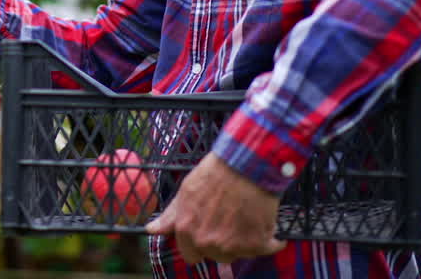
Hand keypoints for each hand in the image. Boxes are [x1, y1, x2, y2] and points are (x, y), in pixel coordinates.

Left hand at [145, 153, 285, 264]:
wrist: (244, 164)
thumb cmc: (214, 174)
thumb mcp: (186, 192)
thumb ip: (171, 216)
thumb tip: (151, 230)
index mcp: (187, 231)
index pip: (191, 255)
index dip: (200, 244)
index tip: (209, 232)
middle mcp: (207, 243)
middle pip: (216, 256)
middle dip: (223, 242)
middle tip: (230, 219)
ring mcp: (232, 246)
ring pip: (239, 253)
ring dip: (245, 241)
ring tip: (246, 216)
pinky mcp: (257, 244)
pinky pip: (267, 248)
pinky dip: (270, 238)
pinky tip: (265, 219)